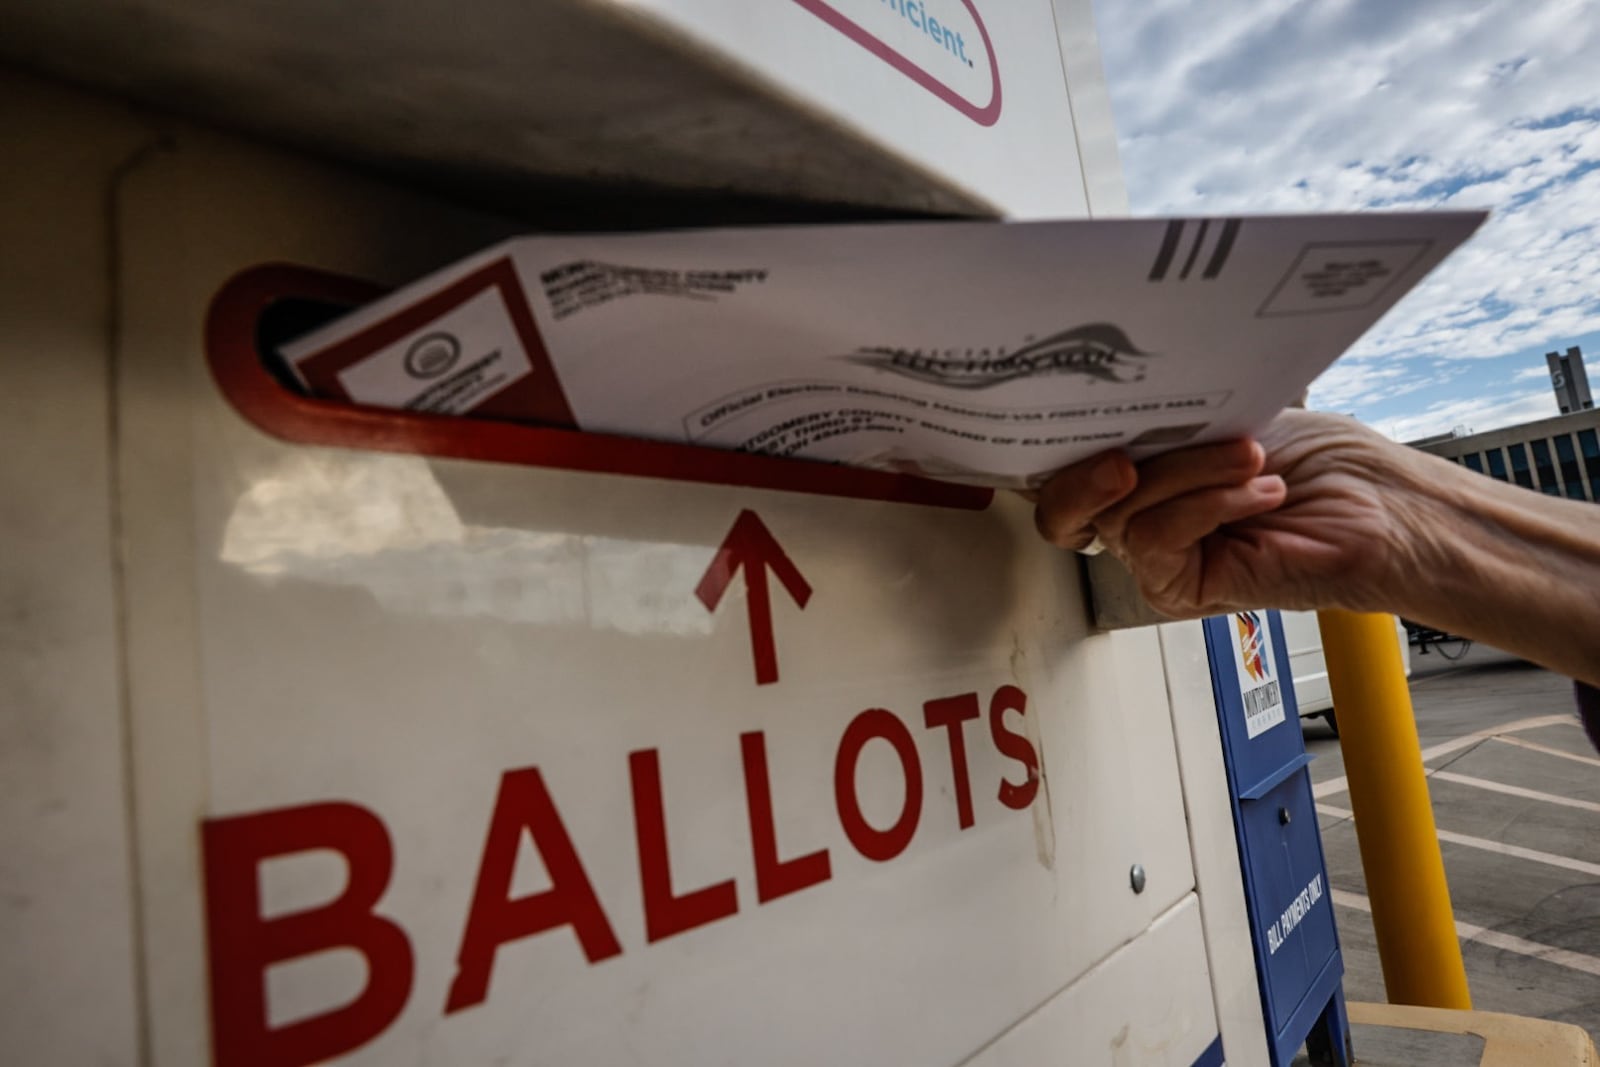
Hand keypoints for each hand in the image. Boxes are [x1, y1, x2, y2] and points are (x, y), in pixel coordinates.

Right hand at [1033, 409, 1422, 618]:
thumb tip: (1113, 405)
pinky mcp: (1183, 588)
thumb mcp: (1230, 416)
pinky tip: (1256, 494)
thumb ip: (1165, 420)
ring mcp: (1162, 554)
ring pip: (1119, 515)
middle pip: (1067, 502)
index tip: (1074, 411)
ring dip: (1186, 475)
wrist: (1385, 507)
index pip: (1066, 468)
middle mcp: (1145, 515)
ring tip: (1247, 460)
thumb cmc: (1330, 462)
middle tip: (1126, 452)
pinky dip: (1205, 507)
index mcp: (1149, 471)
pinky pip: (1155, 542)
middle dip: (1090, 469)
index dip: (1053, 449)